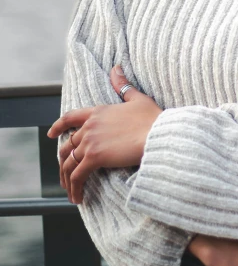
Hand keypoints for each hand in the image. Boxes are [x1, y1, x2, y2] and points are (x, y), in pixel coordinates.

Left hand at [47, 66, 162, 204]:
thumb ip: (123, 86)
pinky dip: (75, 188)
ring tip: (71, 191)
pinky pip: (78, 176)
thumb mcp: (136, 98)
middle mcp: (90, 126)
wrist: (157, 134)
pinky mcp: (94, 158)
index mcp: (98, 112)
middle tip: (67, 173)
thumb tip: (116, 68)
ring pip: (69, 163)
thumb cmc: (151, 118)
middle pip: (68, 145)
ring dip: (68, 179)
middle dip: (65, 161)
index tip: (51, 135)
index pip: (70, 117)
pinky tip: (78, 197)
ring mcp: (90, 142)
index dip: (58, 126)